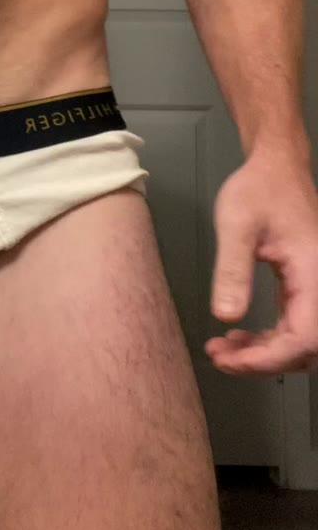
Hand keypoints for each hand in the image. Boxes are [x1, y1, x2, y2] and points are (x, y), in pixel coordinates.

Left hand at [206, 151, 317, 373]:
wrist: (275, 168)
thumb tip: (226, 315)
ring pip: (300, 342)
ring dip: (263, 353)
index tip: (230, 360)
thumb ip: (232, 270)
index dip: (267, 359)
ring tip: (222, 350)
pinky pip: (294, 326)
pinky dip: (268, 339)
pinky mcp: (305, 287)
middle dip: (262, 361)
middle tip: (221, 357)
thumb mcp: (237, 225)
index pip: (302, 338)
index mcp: (314, 274)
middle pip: (305, 348)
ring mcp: (315, 288)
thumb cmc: (260, 189)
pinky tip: (239, 336)